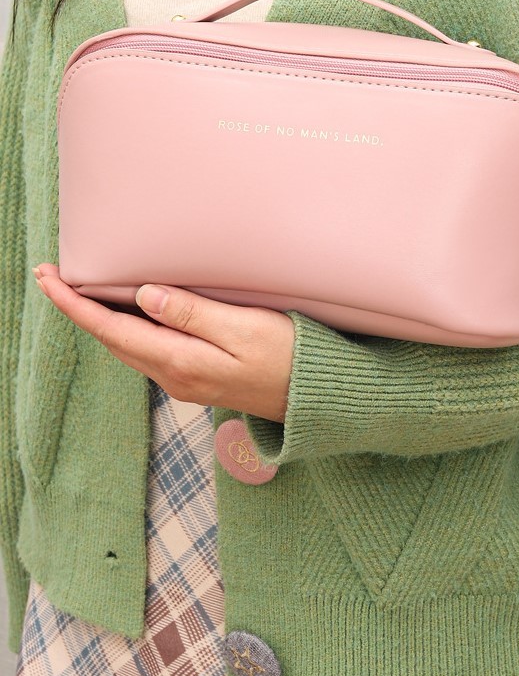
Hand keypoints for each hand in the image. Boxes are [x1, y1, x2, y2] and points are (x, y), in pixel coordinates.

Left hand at [32, 264, 293, 422]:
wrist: (314, 398)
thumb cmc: (288, 357)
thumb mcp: (243, 328)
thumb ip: (192, 314)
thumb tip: (145, 297)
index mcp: (180, 361)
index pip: (112, 329)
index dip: (75, 305)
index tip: (47, 278)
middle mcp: (174, 376)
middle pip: (113, 339)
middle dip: (80, 309)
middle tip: (57, 277)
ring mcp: (184, 381)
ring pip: (129, 346)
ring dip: (102, 319)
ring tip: (86, 290)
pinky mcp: (197, 378)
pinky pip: (148, 350)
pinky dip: (128, 328)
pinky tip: (132, 312)